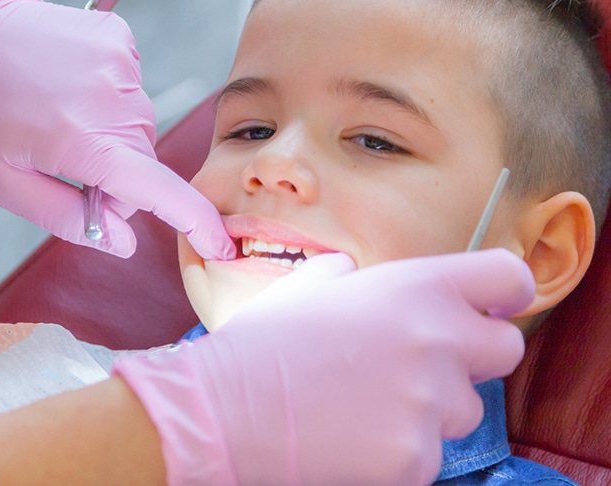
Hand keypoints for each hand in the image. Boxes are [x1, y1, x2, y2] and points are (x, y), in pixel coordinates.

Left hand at [0, 0, 235, 259]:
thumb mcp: (4, 183)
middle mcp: (110, 96)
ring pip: (139, 126)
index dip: (192, 222)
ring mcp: (118, 59)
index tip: (220, 248)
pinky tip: (69, 89)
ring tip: (58, 120)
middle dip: (116, 180)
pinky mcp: (118, 37)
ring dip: (112, 138)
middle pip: (142, 162)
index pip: (155, 189)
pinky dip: (109, 100)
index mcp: (80, 139)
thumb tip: (123, 243)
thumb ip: (66, 219)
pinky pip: (131, 88)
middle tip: (66, 170)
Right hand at [112, 249, 533, 485]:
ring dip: (428, 408)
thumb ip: (351, 276)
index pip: (508, 279)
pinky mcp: (418, 457)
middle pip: (505, 349)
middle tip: (419, 365)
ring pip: (464, 408)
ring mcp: (431, 403)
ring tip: (363, 405)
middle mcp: (437, 340)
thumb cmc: (263, 341)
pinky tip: (351, 437)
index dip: (500, 294)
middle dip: (471, 356)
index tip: (487, 307)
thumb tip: (356, 277)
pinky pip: (428, 452)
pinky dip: (398, 449)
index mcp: (415, 287)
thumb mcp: (307, 284)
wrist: (225, 408)